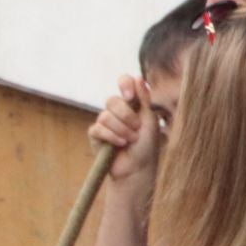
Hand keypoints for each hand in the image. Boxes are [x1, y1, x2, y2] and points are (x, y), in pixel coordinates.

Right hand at [87, 74, 160, 192]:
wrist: (138, 168)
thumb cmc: (147, 145)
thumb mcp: (150, 120)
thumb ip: (144, 99)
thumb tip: (138, 77)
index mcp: (131, 102)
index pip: (123, 82)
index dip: (124, 85)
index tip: (130, 97)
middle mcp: (116, 110)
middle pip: (112, 100)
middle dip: (126, 116)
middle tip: (137, 128)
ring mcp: (104, 122)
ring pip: (105, 116)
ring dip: (121, 129)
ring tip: (130, 140)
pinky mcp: (95, 135)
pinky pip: (98, 129)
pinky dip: (111, 137)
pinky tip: (120, 144)